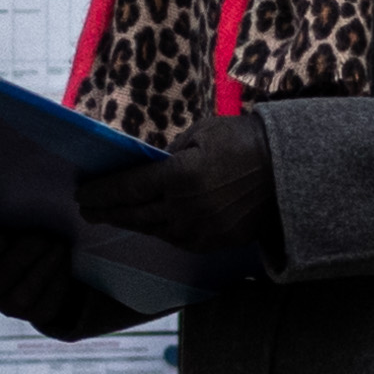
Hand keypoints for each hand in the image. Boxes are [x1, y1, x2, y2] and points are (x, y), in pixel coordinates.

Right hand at [0, 222, 95, 329]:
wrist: (42, 267)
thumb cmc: (18, 239)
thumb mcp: (5, 225)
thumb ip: (1, 221)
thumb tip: (17, 214)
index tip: (0, 237)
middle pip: (1, 274)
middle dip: (25, 252)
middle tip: (42, 236)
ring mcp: (11, 307)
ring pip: (28, 288)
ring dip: (47, 262)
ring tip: (58, 245)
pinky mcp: (38, 314)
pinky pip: (50, 296)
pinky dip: (60, 274)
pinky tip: (63, 259)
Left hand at [78, 113, 278, 261]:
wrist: (290, 169)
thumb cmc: (245, 141)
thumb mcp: (203, 132)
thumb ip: (172, 152)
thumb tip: (153, 167)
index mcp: (180, 176)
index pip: (128, 188)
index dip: (102, 192)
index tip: (83, 194)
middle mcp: (186, 208)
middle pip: (135, 215)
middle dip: (108, 212)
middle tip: (88, 211)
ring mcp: (201, 229)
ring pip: (155, 231)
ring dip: (133, 224)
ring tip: (117, 218)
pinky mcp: (216, 241)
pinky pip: (179, 240)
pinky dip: (162, 232)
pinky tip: (153, 226)